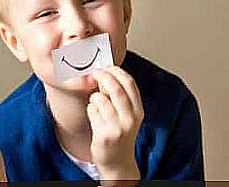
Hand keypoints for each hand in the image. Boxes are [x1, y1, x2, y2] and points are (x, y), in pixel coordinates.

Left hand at [87, 66, 143, 180]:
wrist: (117, 162)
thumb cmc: (120, 134)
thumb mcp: (127, 115)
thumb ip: (120, 97)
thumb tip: (105, 74)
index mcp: (138, 110)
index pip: (130, 83)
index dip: (116, 71)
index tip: (106, 67)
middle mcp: (130, 119)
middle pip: (115, 88)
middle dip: (102, 76)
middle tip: (95, 73)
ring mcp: (117, 128)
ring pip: (100, 99)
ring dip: (94, 96)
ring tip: (96, 102)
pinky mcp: (104, 135)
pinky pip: (92, 111)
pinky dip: (90, 109)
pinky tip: (94, 115)